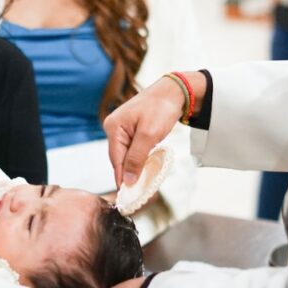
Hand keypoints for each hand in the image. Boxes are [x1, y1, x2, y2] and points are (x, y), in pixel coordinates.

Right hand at [105, 72, 206, 187]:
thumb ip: (136, 158)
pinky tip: (144, 168)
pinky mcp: (131, 130)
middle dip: (128, 174)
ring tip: (142, 183)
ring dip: (134, 167)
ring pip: (126, 155)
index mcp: (113, 127)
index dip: (121, 177)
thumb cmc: (161, 108)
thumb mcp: (149, 135)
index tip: (127, 195)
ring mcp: (122, 129)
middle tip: (138, 192)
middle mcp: (114, 128)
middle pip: (119, 158)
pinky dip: (138, 159)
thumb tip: (127, 180)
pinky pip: (131, 149)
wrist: (174, 92)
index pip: (115, 159)